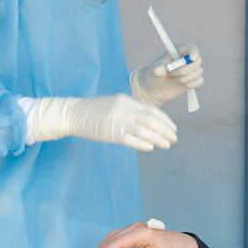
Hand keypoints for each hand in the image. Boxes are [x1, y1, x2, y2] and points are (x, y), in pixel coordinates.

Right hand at [27, 94, 176, 150]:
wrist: (73, 113)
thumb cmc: (95, 110)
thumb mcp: (115, 104)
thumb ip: (131, 109)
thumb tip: (150, 119)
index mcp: (127, 100)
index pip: (152, 110)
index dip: (165, 120)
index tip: (174, 128)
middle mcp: (124, 109)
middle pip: (152, 120)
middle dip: (166, 130)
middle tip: (175, 138)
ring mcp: (117, 121)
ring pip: (144, 130)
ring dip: (159, 138)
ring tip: (168, 145)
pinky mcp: (110, 133)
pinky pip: (131, 139)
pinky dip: (143, 143)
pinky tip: (151, 147)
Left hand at [131, 44, 203, 105]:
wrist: (153, 89)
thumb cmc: (152, 76)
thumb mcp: (153, 72)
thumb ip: (157, 70)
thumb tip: (158, 70)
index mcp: (177, 51)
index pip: (191, 48)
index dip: (194, 52)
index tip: (192, 58)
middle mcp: (186, 59)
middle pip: (197, 60)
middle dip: (186, 69)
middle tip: (171, 73)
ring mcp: (191, 69)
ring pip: (198, 72)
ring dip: (185, 78)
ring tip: (174, 79)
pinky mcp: (193, 79)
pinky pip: (200, 81)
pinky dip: (191, 84)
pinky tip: (181, 84)